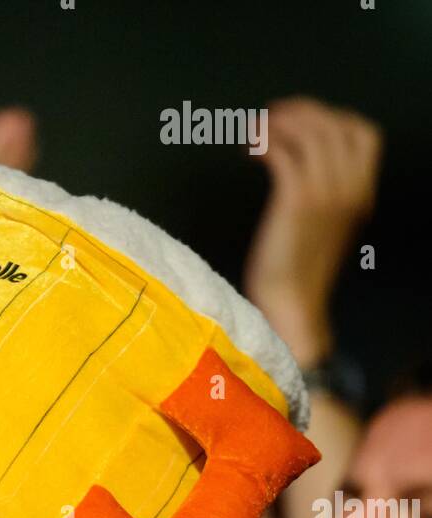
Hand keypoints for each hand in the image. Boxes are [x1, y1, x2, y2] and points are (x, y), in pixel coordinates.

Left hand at [242, 97, 381, 365]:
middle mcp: (349, 189)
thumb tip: (306, 165)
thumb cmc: (301, 273)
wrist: (292, 306)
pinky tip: (251, 149)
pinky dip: (266, 142)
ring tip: (258, 128)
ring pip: (309, 133)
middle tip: (272, 115)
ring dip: (280, 123)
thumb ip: (328, 196)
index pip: (365, 135)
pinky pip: (284, 153)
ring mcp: (325, 193)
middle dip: (302, 111)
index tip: (305, 119)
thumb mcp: (326, 228)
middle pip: (335, 125)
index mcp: (362, 194)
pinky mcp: (295, 201)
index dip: (335, 117)